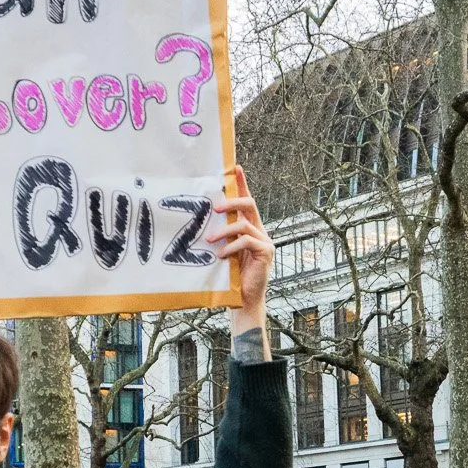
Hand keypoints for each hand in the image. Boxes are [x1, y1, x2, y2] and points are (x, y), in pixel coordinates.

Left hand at [209, 167, 271, 340]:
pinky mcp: (266, 252)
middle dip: (233, 201)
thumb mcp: (224, 251)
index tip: (235, 167)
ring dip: (225, 230)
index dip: (242, 183)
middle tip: (216, 207)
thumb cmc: (232, 276)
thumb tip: (201, 223)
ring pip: (245, 224)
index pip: (246, 200)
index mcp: (250, 227)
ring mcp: (265, 241)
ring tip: (210, 240)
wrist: (244, 300)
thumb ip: (220, 236)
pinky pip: (247, 241)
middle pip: (249, 205)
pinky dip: (231, 247)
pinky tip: (221, 255)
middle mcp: (259, 231)